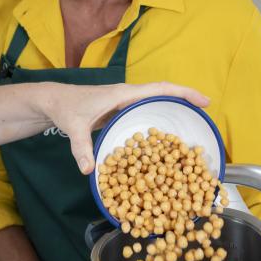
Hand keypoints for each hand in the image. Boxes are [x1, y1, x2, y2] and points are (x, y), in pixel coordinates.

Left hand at [39, 82, 209, 173]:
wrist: (54, 101)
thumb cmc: (65, 108)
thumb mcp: (74, 128)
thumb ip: (82, 148)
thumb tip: (90, 171)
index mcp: (123, 95)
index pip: (159, 89)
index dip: (183, 93)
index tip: (203, 100)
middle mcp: (128, 96)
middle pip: (164, 94)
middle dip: (185, 100)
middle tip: (206, 112)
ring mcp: (126, 103)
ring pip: (156, 102)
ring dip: (174, 108)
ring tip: (193, 123)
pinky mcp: (122, 111)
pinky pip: (147, 111)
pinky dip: (160, 118)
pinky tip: (166, 136)